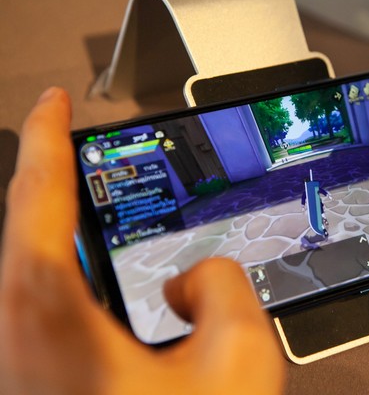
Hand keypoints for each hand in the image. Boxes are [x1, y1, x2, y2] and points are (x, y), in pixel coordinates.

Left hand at [0, 88, 283, 393]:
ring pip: (39, 272)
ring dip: (66, 230)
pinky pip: (50, 307)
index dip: (48, 141)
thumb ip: (226, 286)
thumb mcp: (236, 362)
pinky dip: (74, 274)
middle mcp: (25, 343)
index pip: (39, 205)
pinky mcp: (46, 381)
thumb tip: (202, 272)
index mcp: (56, 325)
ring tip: (93, 205)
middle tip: (76, 146)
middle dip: (55, 179)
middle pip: (29, 233)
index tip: (54, 106)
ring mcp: (29, 365)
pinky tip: (103, 277)